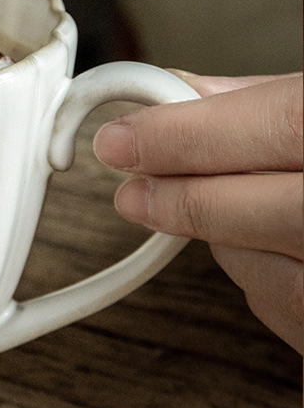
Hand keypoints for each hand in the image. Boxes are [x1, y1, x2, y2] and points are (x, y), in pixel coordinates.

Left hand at [94, 72, 302, 352]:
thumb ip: (270, 103)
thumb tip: (180, 92)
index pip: (281, 128)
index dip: (189, 136)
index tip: (122, 141)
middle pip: (272, 212)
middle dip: (186, 198)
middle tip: (132, 186)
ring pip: (270, 273)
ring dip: (225, 237)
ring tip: (222, 206)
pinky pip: (292, 315)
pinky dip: (261, 279)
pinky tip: (271, 248)